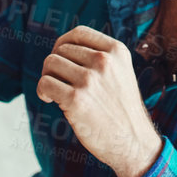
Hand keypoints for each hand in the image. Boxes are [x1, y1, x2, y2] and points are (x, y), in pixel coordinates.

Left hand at [36, 26, 162, 176]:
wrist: (134, 143)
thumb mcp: (120, 72)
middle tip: (61, 83)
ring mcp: (90, 80)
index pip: (78, 33)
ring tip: (55, 92)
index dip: (63, 44)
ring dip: (48, 77)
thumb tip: (60, 47)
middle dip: (56, 65)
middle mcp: (104, 61)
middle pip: (61, 50)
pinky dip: (42, 91)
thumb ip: (98, 56)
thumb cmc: (121, 109)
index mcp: (117, 51)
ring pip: (50, 63)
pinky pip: (45, 83)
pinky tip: (49, 100)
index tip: (62, 60)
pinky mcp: (76, 100)